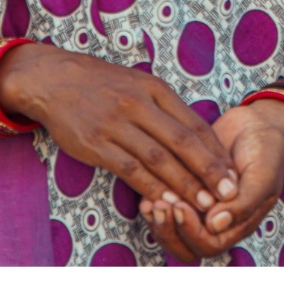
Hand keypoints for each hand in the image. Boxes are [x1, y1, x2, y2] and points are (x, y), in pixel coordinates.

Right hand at [0, 43, 236, 228]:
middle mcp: (137, 104)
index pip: (194, 124)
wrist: (50, 79)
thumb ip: (166, 108)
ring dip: (185, 185)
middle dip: (209, 171)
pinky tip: (166, 202)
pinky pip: (130, 170)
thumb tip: (199, 138)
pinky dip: (151, 188)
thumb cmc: (99, 84)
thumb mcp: (137, 83)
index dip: (217, 153)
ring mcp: (115, 124)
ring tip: (204, 205)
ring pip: (159, 159)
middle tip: (229, 194)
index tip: (233, 175)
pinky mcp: (96, 143)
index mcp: (153, 89)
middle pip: (182, 142)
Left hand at [141, 98, 283, 262]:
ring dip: (158, 219)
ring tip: (151, 201)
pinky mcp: (182, 186)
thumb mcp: (263, 177)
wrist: (255, 127)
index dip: (191, 231)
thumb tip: (215, 225)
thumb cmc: (266, 153)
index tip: (181, 205)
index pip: (208, 245)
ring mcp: (198, 206)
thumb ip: (243, 204)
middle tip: (160, 205)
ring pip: (170, 229)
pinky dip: (152, 200)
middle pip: (184, 245)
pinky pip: (163, 204)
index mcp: (237, 224)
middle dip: (168, 229)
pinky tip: (145, 187)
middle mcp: (215, 220)